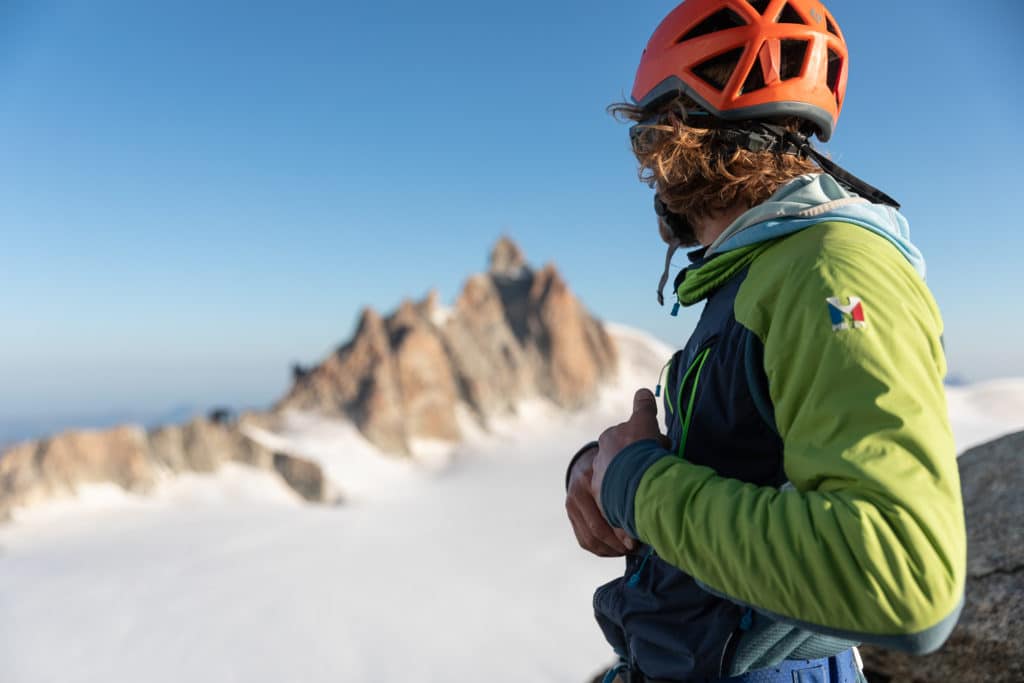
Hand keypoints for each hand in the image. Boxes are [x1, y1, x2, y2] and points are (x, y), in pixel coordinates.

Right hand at [566, 446, 636, 556]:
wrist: (587, 463)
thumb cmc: (613, 469)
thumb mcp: (619, 472)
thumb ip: (629, 490)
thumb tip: (648, 520)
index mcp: (592, 479)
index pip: (607, 512)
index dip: (623, 531)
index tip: (638, 540)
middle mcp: (578, 493)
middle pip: (597, 529)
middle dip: (618, 544)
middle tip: (634, 548)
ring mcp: (571, 506)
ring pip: (590, 540)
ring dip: (610, 550)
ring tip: (626, 550)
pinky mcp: (571, 517)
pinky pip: (584, 541)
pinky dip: (601, 550)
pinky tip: (615, 550)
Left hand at [591, 389, 670, 517]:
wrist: (634, 481)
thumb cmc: (639, 448)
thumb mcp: (644, 422)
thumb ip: (644, 406)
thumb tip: (644, 391)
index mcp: (609, 439)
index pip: (629, 438)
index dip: (648, 441)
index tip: (661, 447)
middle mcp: (600, 460)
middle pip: (624, 459)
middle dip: (639, 462)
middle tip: (658, 468)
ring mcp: (601, 482)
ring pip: (621, 480)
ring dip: (635, 481)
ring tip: (653, 487)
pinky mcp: (605, 503)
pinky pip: (620, 499)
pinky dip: (631, 499)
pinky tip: (645, 501)